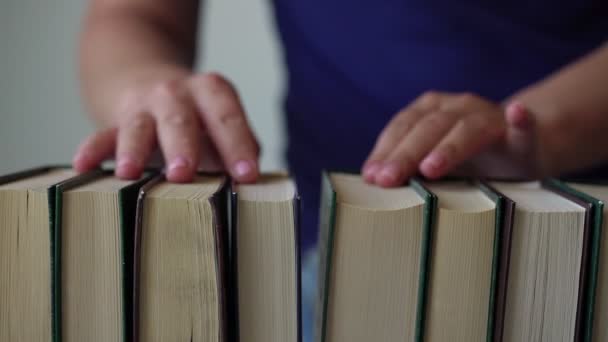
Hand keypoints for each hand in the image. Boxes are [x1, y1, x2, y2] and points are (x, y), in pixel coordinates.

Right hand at [73, 72, 259, 182]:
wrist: (150, 79)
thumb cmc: (198, 116)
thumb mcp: (221, 123)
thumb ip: (239, 150)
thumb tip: (256, 191)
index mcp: (211, 93)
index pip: (227, 117)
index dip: (238, 145)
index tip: (247, 176)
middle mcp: (176, 94)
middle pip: (180, 119)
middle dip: (182, 146)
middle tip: (183, 174)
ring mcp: (143, 107)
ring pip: (138, 127)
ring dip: (133, 149)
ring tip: (130, 173)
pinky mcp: (116, 121)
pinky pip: (102, 135)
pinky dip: (93, 150)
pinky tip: (83, 167)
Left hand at [362, 91, 535, 186]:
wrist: (524, 148)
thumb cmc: (469, 159)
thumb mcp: (435, 160)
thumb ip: (408, 165)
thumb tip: (371, 180)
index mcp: (433, 110)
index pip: (404, 126)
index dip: (386, 150)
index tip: (371, 176)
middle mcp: (460, 107)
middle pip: (429, 128)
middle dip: (406, 154)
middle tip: (388, 180)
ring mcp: (492, 119)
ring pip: (468, 129)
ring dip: (449, 147)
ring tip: (431, 168)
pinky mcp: (524, 136)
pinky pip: (524, 128)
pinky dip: (521, 121)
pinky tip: (517, 113)